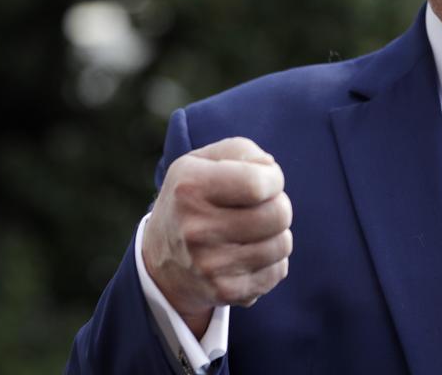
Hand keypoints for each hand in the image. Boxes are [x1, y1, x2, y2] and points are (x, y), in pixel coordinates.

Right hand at [142, 137, 292, 336]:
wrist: (159, 262)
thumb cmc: (193, 199)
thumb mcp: (203, 161)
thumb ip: (242, 150)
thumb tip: (270, 169)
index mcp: (190, 187)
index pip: (259, 183)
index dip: (274, 179)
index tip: (264, 181)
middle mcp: (195, 228)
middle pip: (279, 214)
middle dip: (278, 206)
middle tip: (259, 208)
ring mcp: (208, 265)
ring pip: (282, 244)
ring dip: (276, 235)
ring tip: (252, 232)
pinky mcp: (223, 291)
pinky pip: (277, 272)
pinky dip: (272, 262)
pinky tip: (248, 256)